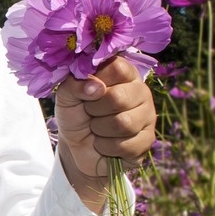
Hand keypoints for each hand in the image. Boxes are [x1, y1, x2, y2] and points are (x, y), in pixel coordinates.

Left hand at [54, 56, 156, 201]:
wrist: (77, 148)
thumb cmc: (75, 115)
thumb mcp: (66, 96)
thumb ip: (75, 84)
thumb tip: (96, 87)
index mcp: (124, 74)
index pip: (116, 67)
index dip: (96, 80)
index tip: (86, 90)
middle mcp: (141, 91)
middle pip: (118, 97)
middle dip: (94, 109)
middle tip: (90, 112)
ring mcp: (148, 116)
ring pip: (124, 123)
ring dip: (100, 129)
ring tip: (96, 128)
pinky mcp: (147, 140)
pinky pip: (126, 145)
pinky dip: (106, 147)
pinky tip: (104, 144)